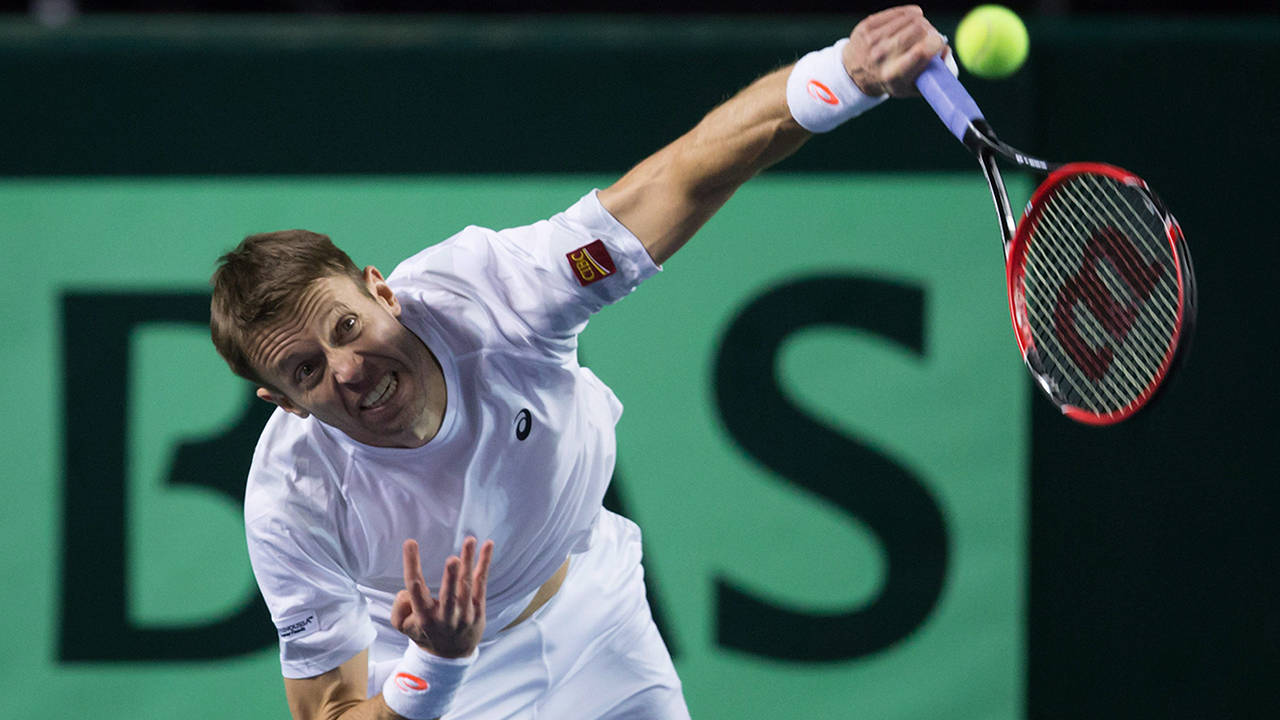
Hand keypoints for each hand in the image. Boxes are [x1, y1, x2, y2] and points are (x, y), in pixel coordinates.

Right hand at [390, 536, 494, 658]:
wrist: (451, 656)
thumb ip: (399, 608)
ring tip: (469, 541)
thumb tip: (408, 590)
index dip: (412, 565)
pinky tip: (487, 545)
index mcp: (424, 617)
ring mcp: (465, 613)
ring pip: (467, 585)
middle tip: (452, 560)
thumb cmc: (425, 632)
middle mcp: (446, 616)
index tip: (410, 542)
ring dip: (469, 562)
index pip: (415, 589)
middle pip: (449, 595)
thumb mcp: (403, 627)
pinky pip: (481, 583)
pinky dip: (484, 563)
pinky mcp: (479, 609)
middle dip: (451, 578)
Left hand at [843, 5, 947, 97]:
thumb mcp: (912, 87)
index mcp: (894, 75)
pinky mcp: (868, 25)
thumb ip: (935, 73)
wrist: (855, 73)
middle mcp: (882, 56)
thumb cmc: (891, 80)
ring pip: (911, 18)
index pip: (921, 52)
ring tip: (918, 32)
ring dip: (921, 23)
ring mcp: (873, 39)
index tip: (938, 44)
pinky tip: (909, 21)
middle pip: (919, 29)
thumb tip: (945, 49)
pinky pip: (899, 12)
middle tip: (930, 37)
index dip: (936, 43)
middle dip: (931, 31)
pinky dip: (909, 14)